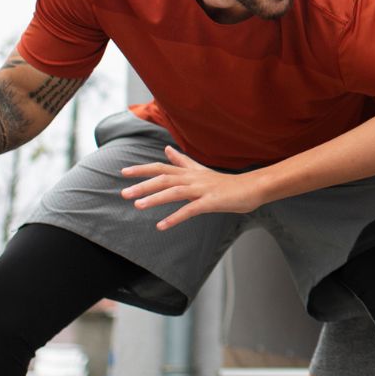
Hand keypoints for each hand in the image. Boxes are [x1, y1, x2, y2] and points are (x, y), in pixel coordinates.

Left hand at [121, 147, 264, 229]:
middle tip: (123, 193)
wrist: (251, 188)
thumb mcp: (200, 170)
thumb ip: (182, 162)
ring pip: (174, 191)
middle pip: (164, 178)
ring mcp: (202, 189)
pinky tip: (162, 225)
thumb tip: (167, 150)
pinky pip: (190, 210)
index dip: (142, 170)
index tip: (123, 172)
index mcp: (189, 172)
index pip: (161, 168)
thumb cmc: (225, 183)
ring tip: (137, 206)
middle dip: (142, 185)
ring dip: (155, 198)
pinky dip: (175, 217)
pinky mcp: (211, 201)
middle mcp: (193, 178)